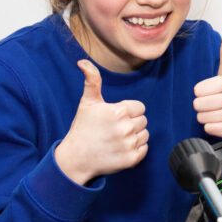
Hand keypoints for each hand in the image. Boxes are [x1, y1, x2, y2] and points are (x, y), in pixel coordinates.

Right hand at [55, 60, 149, 184]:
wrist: (76, 158)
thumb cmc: (82, 128)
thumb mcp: (87, 103)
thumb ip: (92, 80)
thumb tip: (83, 62)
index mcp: (118, 112)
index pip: (140, 107)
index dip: (128, 111)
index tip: (115, 117)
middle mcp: (125, 128)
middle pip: (143, 121)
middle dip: (131, 123)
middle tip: (114, 129)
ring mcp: (129, 145)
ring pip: (145, 134)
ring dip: (134, 136)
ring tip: (116, 139)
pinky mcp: (131, 159)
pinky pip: (144, 149)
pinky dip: (135, 149)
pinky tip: (120, 149)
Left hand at [193, 27, 221, 153]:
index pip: (198, 90)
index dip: (202, 93)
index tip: (212, 93)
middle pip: (199, 104)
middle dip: (203, 107)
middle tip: (214, 106)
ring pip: (203, 117)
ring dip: (207, 118)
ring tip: (218, 115)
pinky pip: (210, 129)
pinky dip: (212, 129)